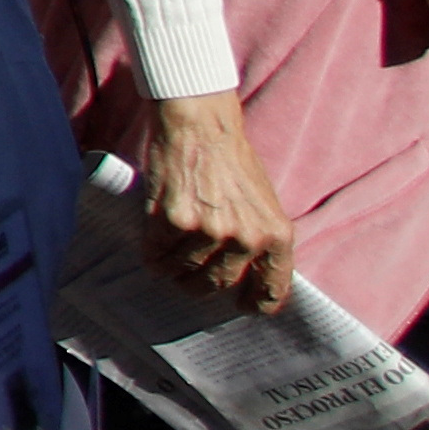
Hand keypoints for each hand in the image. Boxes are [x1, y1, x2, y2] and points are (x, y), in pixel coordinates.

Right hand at [135, 89, 298, 310]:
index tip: (238, 304)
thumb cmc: (233, 161)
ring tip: (169, 249)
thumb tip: (245, 279)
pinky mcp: (173, 222)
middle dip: (198, 283)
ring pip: (182, 272)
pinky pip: (156, 255)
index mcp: (276, 236)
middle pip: (216, 285)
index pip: (269, 293)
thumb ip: (260, 240)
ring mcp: (209, 232)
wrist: (201, 124)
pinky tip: (154, 237)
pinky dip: (151, 251)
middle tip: (188, 273)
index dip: (252, 304)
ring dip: (172, 266)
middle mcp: (246, 239)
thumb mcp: (264, 203)